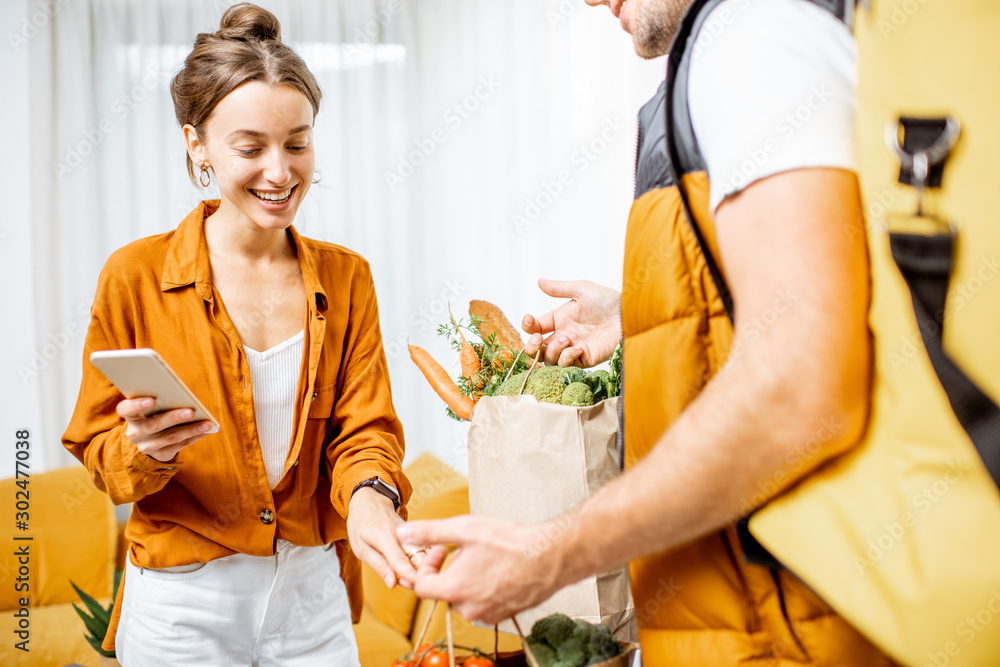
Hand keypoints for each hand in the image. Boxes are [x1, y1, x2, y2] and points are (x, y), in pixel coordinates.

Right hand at [118, 397, 212, 462]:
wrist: (148, 439)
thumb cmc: (154, 413)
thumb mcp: (151, 408)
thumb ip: (160, 400)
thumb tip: (182, 394)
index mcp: (130, 416)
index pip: (126, 410)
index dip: (137, 405)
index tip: (152, 400)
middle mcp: (136, 433)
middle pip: (154, 425)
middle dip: (174, 418)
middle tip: (191, 411)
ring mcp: (147, 446)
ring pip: (170, 437)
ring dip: (191, 430)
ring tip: (207, 424)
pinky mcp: (160, 455)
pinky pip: (180, 445)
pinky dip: (195, 437)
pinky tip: (207, 430)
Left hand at [348, 487, 418, 589]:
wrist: (371, 500)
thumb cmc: (362, 524)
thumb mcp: (361, 548)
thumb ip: (379, 566)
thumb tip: (392, 583)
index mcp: (386, 538)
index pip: (400, 560)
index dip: (409, 575)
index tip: (417, 587)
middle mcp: (402, 535)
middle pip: (419, 557)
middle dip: (422, 574)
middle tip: (418, 588)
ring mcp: (411, 533)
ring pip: (426, 553)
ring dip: (428, 568)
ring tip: (422, 580)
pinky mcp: (416, 534)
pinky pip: (426, 548)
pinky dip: (429, 560)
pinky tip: (428, 570)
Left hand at [398, 516, 562, 623]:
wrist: (549, 558)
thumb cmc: (509, 542)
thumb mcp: (465, 529)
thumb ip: (430, 533)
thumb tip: (402, 533)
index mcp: (454, 589)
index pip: (422, 586)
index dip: (427, 565)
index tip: (441, 549)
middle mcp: (468, 608)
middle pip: (444, 591)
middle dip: (449, 570)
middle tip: (465, 549)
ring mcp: (488, 614)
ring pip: (465, 597)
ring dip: (468, 579)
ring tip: (485, 558)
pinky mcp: (504, 615)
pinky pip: (484, 603)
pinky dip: (485, 588)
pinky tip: (499, 570)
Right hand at [522, 279, 621, 366]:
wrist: (628, 316)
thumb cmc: (608, 300)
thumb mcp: (582, 289)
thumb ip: (559, 288)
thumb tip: (539, 281)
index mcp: (561, 318)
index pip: (535, 327)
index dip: (528, 326)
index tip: (529, 319)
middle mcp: (564, 335)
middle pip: (537, 349)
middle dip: (531, 346)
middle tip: (538, 339)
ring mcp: (573, 348)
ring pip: (548, 360)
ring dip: (552, 350)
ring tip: (567, 339)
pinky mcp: (584, 360)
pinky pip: (566, 366)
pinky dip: (567, 358)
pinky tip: (578, 348)